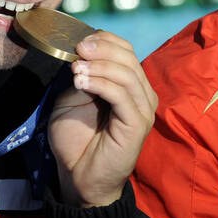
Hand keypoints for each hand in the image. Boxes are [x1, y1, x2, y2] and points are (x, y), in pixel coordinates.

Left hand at [48, 30, 158, 207]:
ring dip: (99, 66)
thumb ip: (82, 78)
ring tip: (76, 70)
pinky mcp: (138, 124)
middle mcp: (142, 95)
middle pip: (129, 57)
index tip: (77, 41)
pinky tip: (80, 83)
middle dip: (101, 48)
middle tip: (77, 50)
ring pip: (127, 74)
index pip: (126, 51)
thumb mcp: (74, 100)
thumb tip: (81, 56)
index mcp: (130, 86)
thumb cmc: (76, 141)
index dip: (104, 40)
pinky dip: (100, 83)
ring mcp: (143, 110)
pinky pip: (122, 95)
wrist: (79, 177)